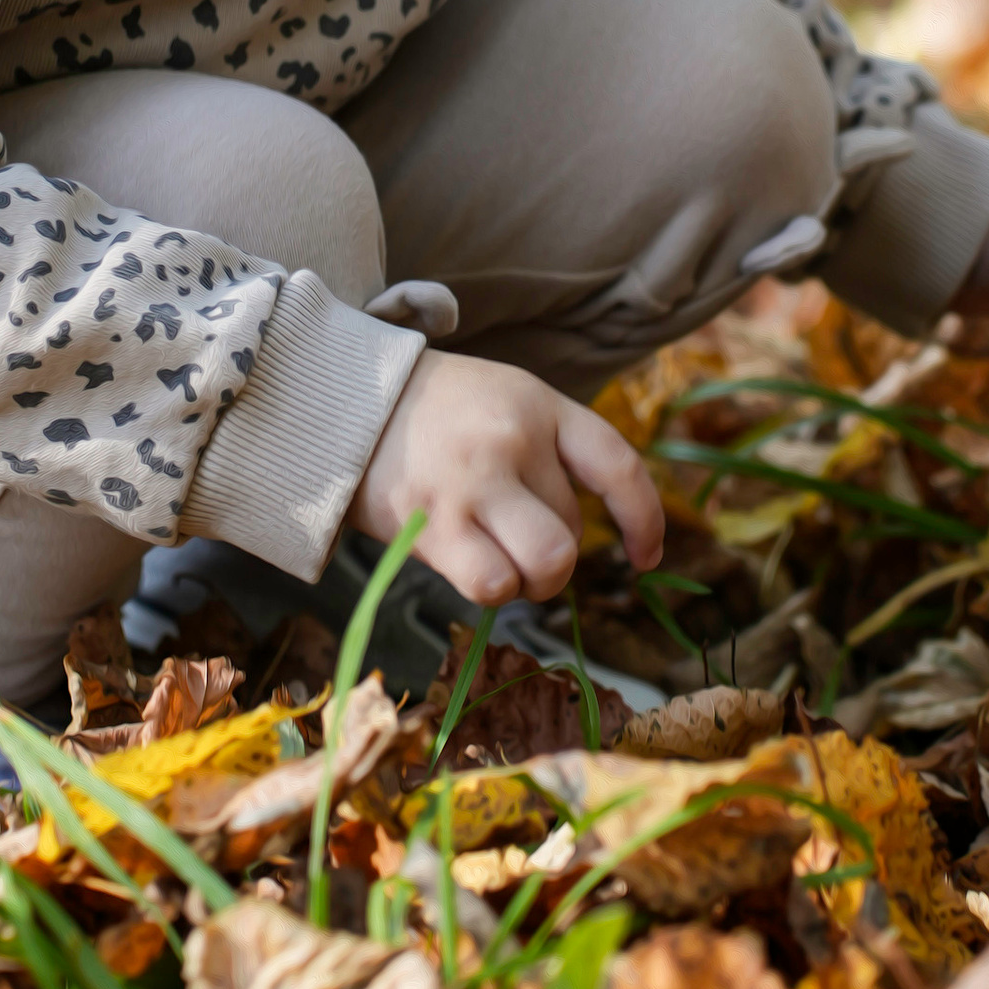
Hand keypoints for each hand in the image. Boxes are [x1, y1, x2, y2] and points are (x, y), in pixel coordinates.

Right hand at [351, 349, 664, 606]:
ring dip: (528, 581)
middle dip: (554, 556)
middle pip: (573, 532)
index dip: (643, 519)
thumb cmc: (430, 413)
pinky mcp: (435, 522)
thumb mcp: (501, 400)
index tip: (645, 556)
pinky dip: (490, 588)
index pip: (617, 465)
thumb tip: (572, 535)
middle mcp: (515, 439)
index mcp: (540, 404)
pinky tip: (467, 566)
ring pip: (545, 565)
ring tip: (498, 563)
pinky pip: (493, 583)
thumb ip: (544, 451)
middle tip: (517, 544)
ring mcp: (476, 482)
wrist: (343, 400)